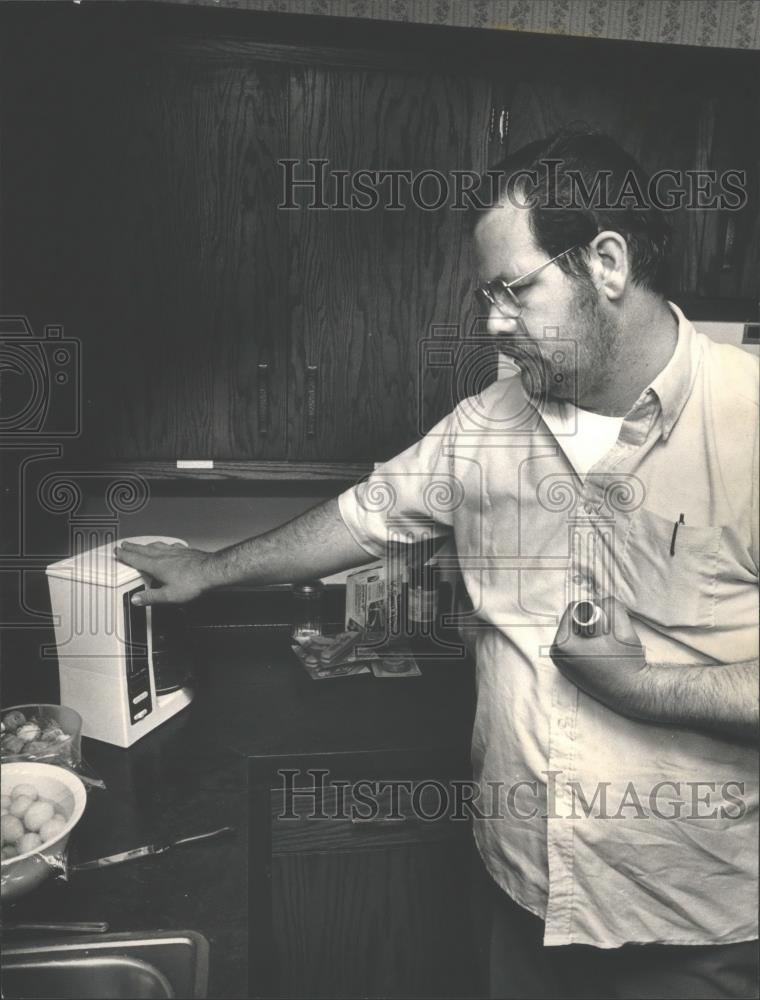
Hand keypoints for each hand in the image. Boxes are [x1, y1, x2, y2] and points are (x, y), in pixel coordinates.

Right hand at [115, 541, 215, 605]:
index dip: (125, 555)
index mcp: (156, 566)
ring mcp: (175, 552)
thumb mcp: (168, 595)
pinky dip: (164, 545)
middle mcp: (164, 556)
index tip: (118, 552)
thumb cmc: (193, 582)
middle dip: (133, 547)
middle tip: (125, 544)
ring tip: (142, 545)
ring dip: (146, 545)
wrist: (211, 570)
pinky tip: (168, 546)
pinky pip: (171, 546)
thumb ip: (151, 597)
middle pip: (144, 549)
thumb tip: (137, 599)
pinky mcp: (185, 551)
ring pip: (157, 546)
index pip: (136, 559)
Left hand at [549, 597, 647, 713]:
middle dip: (591, 623)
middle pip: (573, 621)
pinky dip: (590, 645)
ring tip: (606, 650)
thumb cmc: (627, 661)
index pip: (573, 609)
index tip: (606, 628)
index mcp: (563, 644)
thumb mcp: (621, 625)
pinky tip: (603, 656)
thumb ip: (608, 604)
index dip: (594, 611)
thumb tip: (599, 600)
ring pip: (576, 633)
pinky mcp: (570, 670)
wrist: (634, 692)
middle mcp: (557, 654)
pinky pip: (578, 646)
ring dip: (591, 634)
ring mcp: (561, 664)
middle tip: (607, 641)